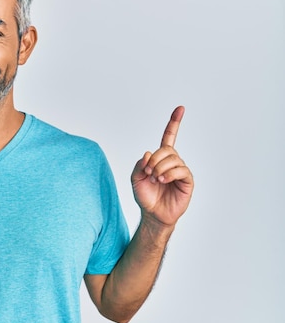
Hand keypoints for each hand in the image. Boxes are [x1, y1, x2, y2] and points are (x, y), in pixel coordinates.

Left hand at [131, 106, 193, 227]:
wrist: (152, 213)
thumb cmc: (145, 195)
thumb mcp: (135, 178)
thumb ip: (139, 164)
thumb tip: (149, 153)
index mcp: (161, 158)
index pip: (169, 137)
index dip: (174, 123)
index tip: (180, 108)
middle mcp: (173, 161)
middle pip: (166, 149)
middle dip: (154, 159)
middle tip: (148, 173)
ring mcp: (181, 170)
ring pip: (173, 159)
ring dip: (160, 168)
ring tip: (155, 179)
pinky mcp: (187, 180)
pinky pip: (181, 170)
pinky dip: (169, 173)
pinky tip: (163, 180)